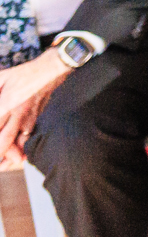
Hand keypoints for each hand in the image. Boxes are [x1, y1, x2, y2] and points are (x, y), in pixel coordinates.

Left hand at [0, 52, 66, 167]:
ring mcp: (30, 118)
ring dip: (9, 157)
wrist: (53, 69)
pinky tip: (19, 159)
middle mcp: (18, 113)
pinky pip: (30, 139)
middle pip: (4, 139)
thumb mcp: (3, 77)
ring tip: (2, 167)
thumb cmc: (26, 72)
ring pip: (19, 143)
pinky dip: (24, 151)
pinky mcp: (38, 119)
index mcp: (7, 102)